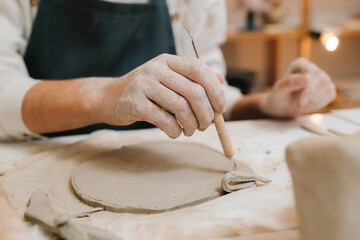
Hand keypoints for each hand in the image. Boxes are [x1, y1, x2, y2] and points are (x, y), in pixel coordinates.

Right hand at [97, 54, 225, 137]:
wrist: (110, 97)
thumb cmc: (146, 91)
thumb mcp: (169, 78)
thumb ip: (193, 78)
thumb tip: (220, 80)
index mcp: (168, 61)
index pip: (199, 69)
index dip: (215, 90)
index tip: (220, 108)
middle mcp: (156, 69)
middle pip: (194, 91)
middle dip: (206, 113)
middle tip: (205, 125)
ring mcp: (144, 85)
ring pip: (181, 107)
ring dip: (192, 124)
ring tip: (190, 130)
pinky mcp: (135, 104)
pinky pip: (164, 120)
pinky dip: (175, 131)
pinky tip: (175, 132)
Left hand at [261, 58, 335, 117]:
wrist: (284, 107)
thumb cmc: (280, 97)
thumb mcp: (279, 91)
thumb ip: (289, 83)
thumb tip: (306, 78)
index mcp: (299, 64)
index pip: (310, 73)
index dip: (308, 90)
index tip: (302, 103)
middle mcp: (313, 68)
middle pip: (321, 80)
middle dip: (311, 97)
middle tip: (300, 107)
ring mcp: (323, 78)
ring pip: (327, 88)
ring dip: (314, 101)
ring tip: (301, 104)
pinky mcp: (329, 88)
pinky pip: (330, 95)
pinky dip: (320, 103)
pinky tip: (308, 104)